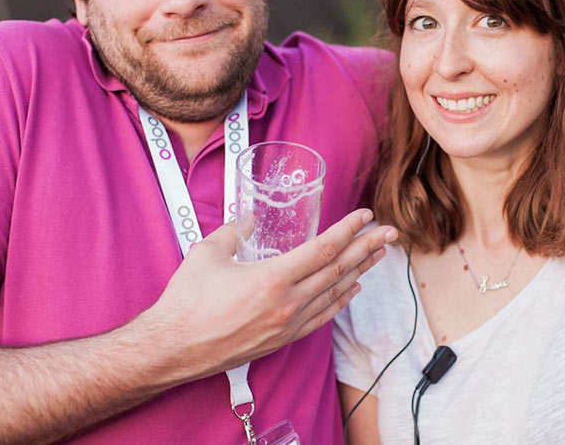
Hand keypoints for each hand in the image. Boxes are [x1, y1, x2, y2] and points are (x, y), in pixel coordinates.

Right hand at [144, 209, 396, 382]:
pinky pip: (322, 317)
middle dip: (368, 248)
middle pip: (339, 269)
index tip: (366, 216)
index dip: (349, 230)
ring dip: (360, 271)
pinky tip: (353, 289)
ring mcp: (288, 324)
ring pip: (335, 293)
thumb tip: (253, 218)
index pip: (324, 248)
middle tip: (390, 234)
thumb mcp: (210, 251)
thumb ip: (237, 230)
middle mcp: (288, 302)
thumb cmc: (188, 300)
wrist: (173, 348)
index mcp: (273, 277)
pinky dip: (341, 300)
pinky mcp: (282, 339)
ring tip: (379, 256)